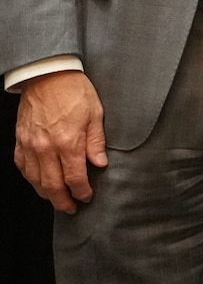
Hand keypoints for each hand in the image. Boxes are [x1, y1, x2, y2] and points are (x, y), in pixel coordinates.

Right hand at [14, 70, 107, 212]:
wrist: (47, 75)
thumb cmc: (74, 90)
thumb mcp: (95, 113)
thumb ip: (96, 142)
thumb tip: (100, 164)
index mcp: (68, 142)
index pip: (75, 177)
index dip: (81, 191)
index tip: (86, 197)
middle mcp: (46, 148)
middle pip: (52, 185)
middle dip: (62, 201)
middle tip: (70, 208)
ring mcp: (30, 145)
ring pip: (35, 180)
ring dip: (46, 194)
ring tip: (57, 199)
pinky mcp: (20, 141)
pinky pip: (23, 168)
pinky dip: (31, 179)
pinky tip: (39, 182)